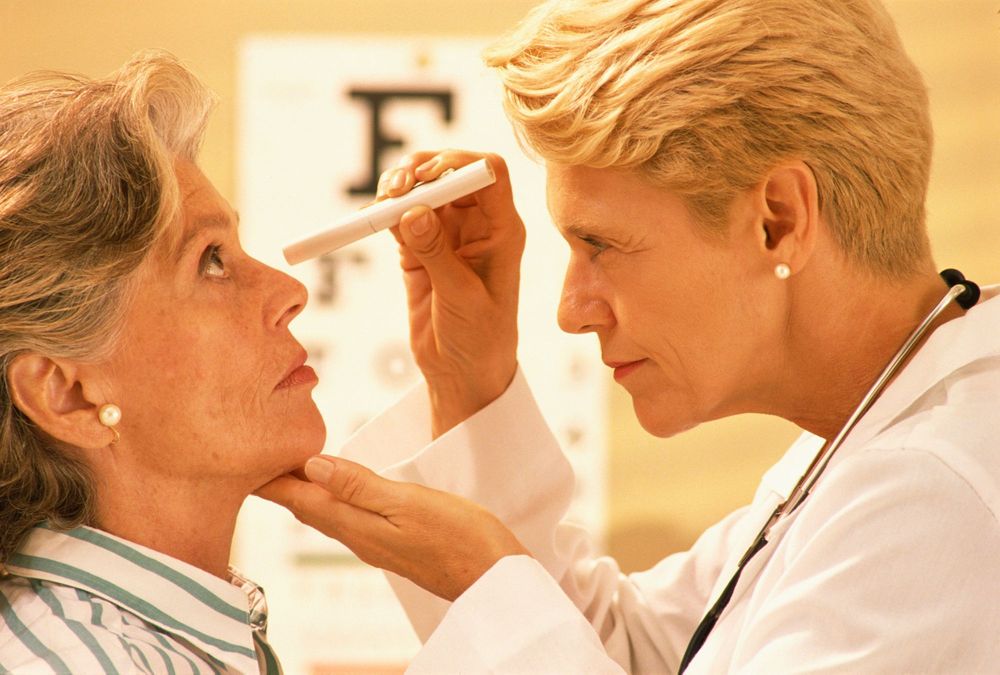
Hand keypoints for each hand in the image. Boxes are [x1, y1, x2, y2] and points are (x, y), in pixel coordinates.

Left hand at [256, 456, 529, 600]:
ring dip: (303, 490)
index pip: (301, 499)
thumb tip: (313, 466)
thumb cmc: (460, 538)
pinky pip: (348, 517)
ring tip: (284, 470)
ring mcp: (377, 542)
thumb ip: (360, 485)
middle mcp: (360, 537)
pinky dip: (331, 498)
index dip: (271, 479)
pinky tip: (335, 490)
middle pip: (307, 507)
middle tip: (251, 460)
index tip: (241, 457)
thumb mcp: (408, 504)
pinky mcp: (394, 542)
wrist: (494, 576)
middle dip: (278, 484)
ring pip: (326, 512)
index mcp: (357, 525)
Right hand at [378, 150, 525, 436]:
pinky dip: (385, 214)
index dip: (460, 163)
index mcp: (502, 231)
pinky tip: (374, 220)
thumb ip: (437, 253)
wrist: (462, 374)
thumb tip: (413, 211)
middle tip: (396, 188)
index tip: (429, 176)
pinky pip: (401, 218)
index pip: (490, 173)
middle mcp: (477, 226)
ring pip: (423, 191)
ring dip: (399, 188)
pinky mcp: (419, 250)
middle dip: (421, 171)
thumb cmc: (479, 339)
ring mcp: (446, 236)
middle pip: (450, 173)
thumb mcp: (461, 298)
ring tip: (382, 204)